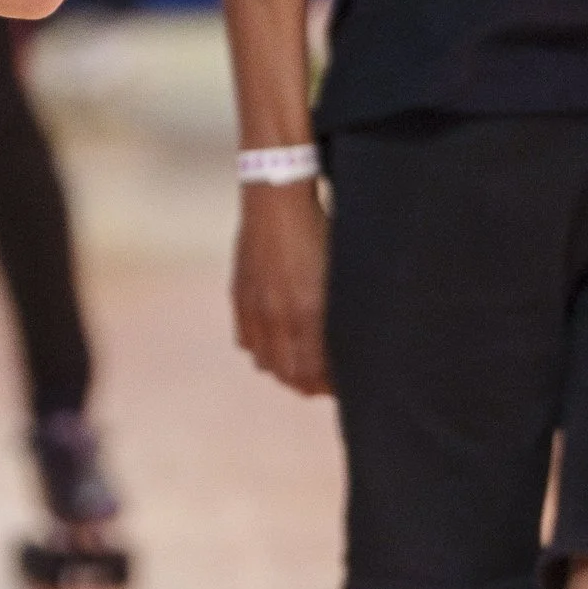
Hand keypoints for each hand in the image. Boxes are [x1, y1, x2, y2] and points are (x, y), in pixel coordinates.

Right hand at [233, 180, 331, 395]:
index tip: (341, 384)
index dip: (329, 386)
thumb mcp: (340, 273)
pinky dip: (262, 350)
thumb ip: (340, 313)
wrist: (277, 202)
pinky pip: (247, 342)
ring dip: (284, 370)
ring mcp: (255, 310)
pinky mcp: (240, 298)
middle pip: (290, 375)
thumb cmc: (318, 230)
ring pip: (266, 363)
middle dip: (309, 385)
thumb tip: (348, 342)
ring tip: (301, 364)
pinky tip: (276, 341)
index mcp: (309, 314)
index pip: (314, 373)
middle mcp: (279, 317)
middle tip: (325, 382)